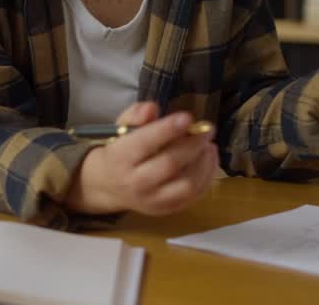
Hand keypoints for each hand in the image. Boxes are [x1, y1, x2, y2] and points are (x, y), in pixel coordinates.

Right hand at [66, 102, 218, 216]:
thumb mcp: (121, 127)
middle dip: (194, 144)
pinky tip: (209, 159)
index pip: (145, 142)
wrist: (109, 186)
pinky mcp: (166, 209)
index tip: (188, 117)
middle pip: (170, 164)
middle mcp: (135, 182)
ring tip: (209, 145)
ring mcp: (152, 200)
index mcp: (120, 157)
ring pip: (187, 185)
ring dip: (204, 162)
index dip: (168, 129)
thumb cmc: (120, 150)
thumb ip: (135, 115)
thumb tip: (151, 109)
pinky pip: (194, 196)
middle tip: (208, 129)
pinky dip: (207, 176)